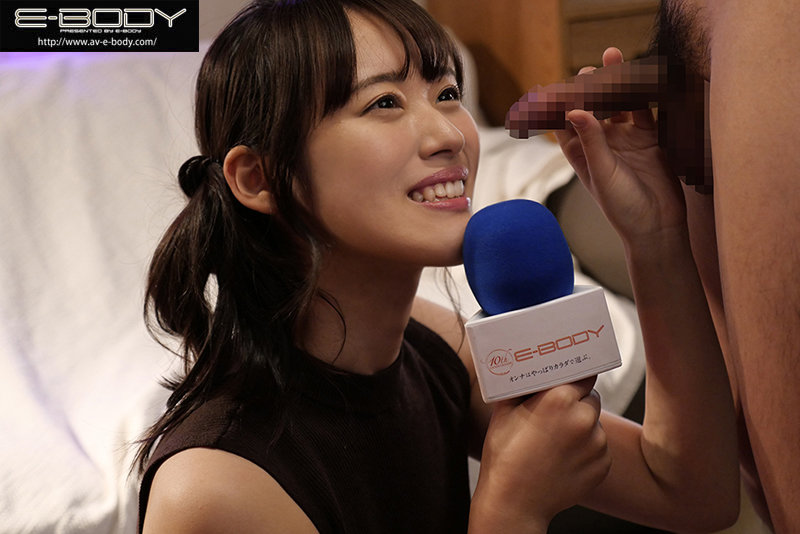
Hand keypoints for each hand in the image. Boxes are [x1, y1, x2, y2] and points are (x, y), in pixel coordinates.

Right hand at [471, 377, 609, 531]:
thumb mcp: (504, 410)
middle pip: (590, 397)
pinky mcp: (603, 465)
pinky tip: (563, 459)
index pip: (582, 374)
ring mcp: (597, 444)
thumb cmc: (505, 455)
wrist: (514, 501)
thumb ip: (523, 386)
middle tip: (553, 416)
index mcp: (560, 399)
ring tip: (555, 443)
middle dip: (575, 403)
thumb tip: (530, 371)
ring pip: (594, 424)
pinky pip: (599, 448)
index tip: (566, 382)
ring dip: (581, 427)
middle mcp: (584, 418)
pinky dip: (586, 450)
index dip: (573, 378)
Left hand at [554, 48, 687, 245]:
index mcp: (579, 152)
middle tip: (589, 71)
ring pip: (618, 102)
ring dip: (616, 81)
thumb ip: (592, 140)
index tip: (554, 86)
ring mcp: (625, 138)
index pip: (563, 120)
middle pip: (591, 105)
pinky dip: (642, 91)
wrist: (657, 226)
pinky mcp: (649, 138)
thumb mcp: (603, 172)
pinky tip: (641, 73)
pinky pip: (644, 108)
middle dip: (589, 86)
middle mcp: (599, 142)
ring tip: (613, 57)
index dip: (558, 102)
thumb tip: (574, 109)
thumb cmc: (622, 206)